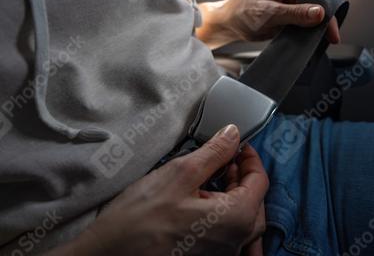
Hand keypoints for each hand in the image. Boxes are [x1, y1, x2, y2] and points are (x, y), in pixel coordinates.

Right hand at [50, 125, 267, 255]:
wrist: (109, 254)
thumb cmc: (140, 219)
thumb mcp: (180, 173)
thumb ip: (214, 152)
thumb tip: (232, 134)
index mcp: (237, 218)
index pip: (260, 181)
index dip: (250, 157)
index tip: (238, 145)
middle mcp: (235, 240)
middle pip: (255, 200)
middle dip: (242, 175)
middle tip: (225, 158)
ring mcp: (221, 251)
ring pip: (242, 217)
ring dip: (233, 193)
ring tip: (211, 176)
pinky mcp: (206, 255)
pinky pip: (227, 231)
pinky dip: (222, 211)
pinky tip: (202, 199)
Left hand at [197, 0, 340, 47]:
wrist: (230, 24)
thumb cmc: (241, 13)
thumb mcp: (268, 14)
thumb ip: (294, 14)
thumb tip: (319, 13)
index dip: (326, 14)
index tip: (331, 32)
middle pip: (319, 5)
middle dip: (323, 23)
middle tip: (329, 40)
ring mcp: (294, 3)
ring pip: (315, 17)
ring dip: (317, 30)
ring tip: (318, 43)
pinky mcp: (293, 15)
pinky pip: (307, 24)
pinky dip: (310, 34)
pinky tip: (311, 42)